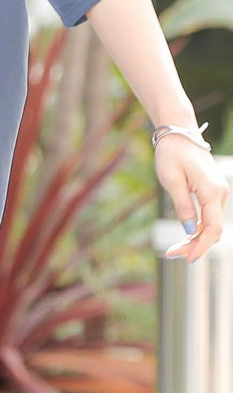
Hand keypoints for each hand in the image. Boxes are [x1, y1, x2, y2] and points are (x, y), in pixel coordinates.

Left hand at [155, 134, 228, 263]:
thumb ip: (183, 206)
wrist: (178, 133)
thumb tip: (190, 230)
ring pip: (211, 224)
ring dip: (196, 238)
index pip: (212, 228)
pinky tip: (185, 236)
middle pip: (213, 229)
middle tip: (172, 254)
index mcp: (213, 191)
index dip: (201, 246)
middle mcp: (221, 193)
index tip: (188, 259)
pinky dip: (198, 227)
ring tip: (175, 249)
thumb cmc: (172, 154)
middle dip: (195, 245)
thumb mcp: (172, 180)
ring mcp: (218, 192)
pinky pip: (208, 215)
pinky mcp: (212, 191)